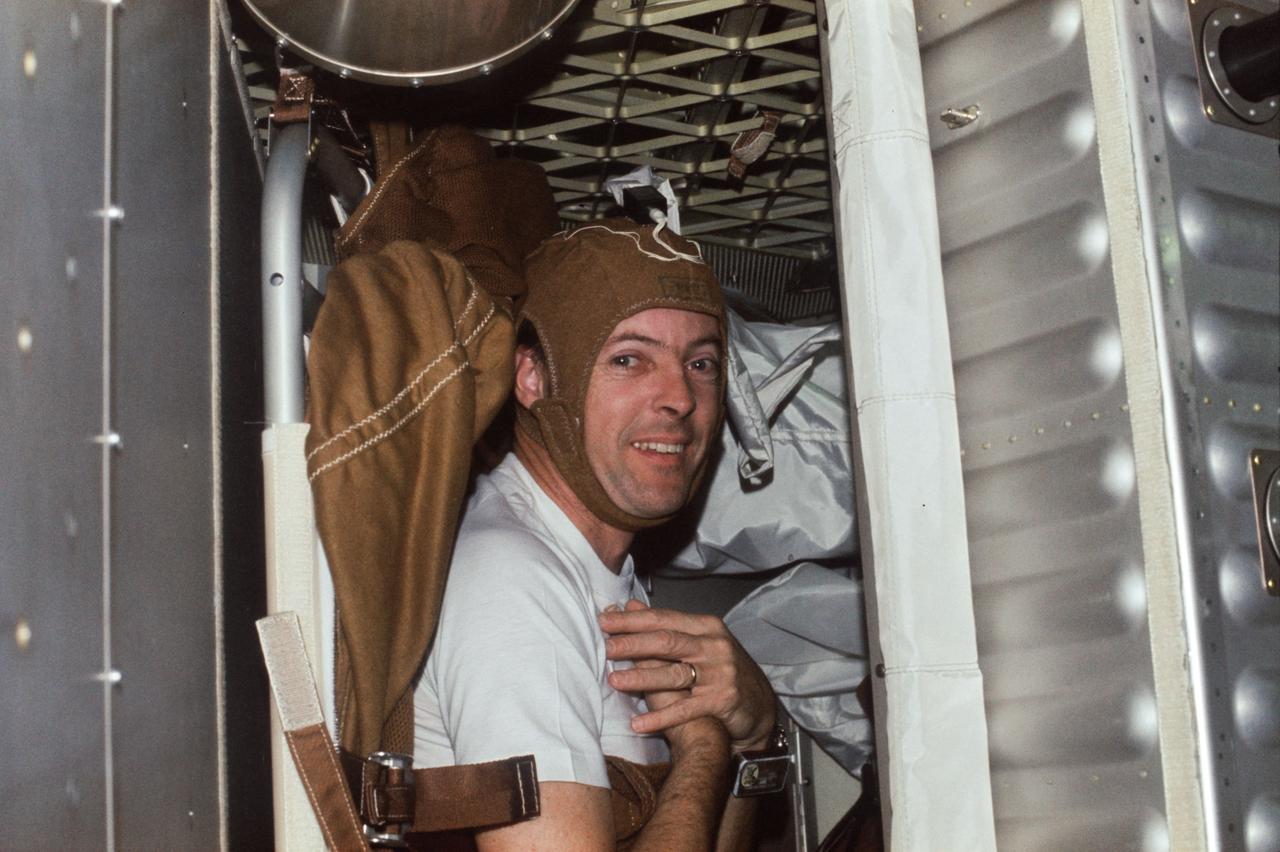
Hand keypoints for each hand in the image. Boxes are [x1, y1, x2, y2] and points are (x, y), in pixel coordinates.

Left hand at [599, 600, 775, 752]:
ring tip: (615, 681)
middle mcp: (715, 646)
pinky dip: (660, 718)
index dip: (632, 620)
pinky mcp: (723, 700)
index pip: (664, 619)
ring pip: (673, 675)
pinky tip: (638, 724)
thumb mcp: (699, 641)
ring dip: (641, 678)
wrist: (759, 706)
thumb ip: (665, 626)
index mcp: (706, 626)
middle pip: (667, 642)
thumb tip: (629, 605)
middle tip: (606, 648)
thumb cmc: (722, 670)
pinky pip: (685, 710)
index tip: (604, 621)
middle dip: (633, 644)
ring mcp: (720, 673)